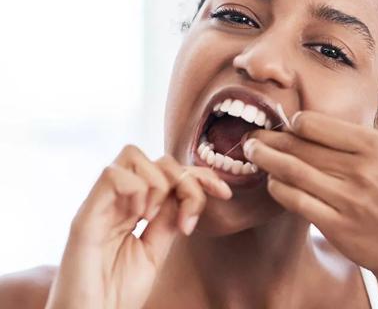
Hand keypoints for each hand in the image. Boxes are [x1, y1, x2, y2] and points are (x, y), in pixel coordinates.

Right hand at [45, 145, 231, 308]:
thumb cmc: (118, 290)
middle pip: (156, 158)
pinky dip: (135, 190)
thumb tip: (185, 193)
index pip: (169, 171)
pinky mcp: (85, 214)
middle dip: (184, 180)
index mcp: (135, 206)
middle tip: (187, 218)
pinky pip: (112, 175)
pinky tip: (138, 216)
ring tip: (152, 218)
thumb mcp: (156, 250)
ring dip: (157, 184)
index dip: (200, 175)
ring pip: (133, 155)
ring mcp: (101, 203)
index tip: (224, 193)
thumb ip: (168, 220)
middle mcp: (118, 199)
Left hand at [244, 111, 377, 278]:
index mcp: (373, 146)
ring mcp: (348, 199)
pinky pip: (296, 200)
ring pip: (292, 170)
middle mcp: (361, 170)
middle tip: (251, 136)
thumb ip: (354, 140)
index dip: (293, 123)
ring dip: (265, 159)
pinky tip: (270, 182)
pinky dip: (277, 188)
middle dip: (268, 138)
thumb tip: (306, 124)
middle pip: (299, 146)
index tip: (284, 126)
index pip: (315, 124)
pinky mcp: (336, 225)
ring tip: (251, 152)